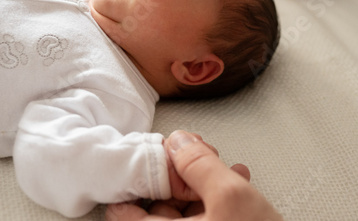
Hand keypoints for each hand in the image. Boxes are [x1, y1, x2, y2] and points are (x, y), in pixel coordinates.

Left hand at [106, 130, 283, 220]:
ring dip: (201, 186)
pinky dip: (215, 203)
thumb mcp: (231, 197)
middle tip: (197, 158)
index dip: (138, 177)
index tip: (155, 159)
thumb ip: (199, 164)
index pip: (121, 209)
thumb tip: (179, 143)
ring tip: (224, 169)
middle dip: (179, 177)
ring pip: (183, 214)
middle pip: (157, 206)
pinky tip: (236, 186)